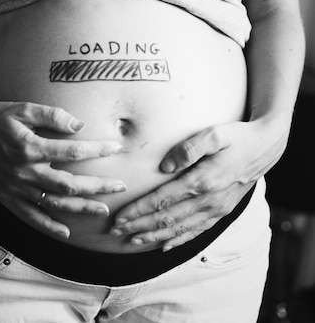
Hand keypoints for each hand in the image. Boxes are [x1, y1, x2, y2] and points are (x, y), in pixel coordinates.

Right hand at [0, 98, 125, 238]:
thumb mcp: (23, 108)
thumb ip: (52, 115)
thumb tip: (80, 125)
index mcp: (30, 148)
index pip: (73, 151)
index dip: (98, 150)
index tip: (117, 148)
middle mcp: (25, 172)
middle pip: (70, 185)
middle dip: (98, 186)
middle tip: (121, 186)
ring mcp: (16, 188)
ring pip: (55, 205)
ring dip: (81, 209)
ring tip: (104, 209)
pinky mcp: (8, 197)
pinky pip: (31, 216)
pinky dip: (50, 226)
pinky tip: (67, 231)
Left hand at [110, 120, 276, 249]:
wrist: (265, 148)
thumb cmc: (237, 137)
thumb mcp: (215, 133)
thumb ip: (189, 148)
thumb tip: (165, 167)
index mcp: (203, 181)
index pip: (162, 200)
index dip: (139, 211)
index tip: (119, 216)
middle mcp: (208, 201)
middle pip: (167, 219)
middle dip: (139, 227)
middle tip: (116, 231)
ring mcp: (216, 209)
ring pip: (179, 230)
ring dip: (154, 237)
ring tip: (132, 241)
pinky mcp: (221, 212)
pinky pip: (196, 232)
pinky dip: (178, 241)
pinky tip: (164, 246)